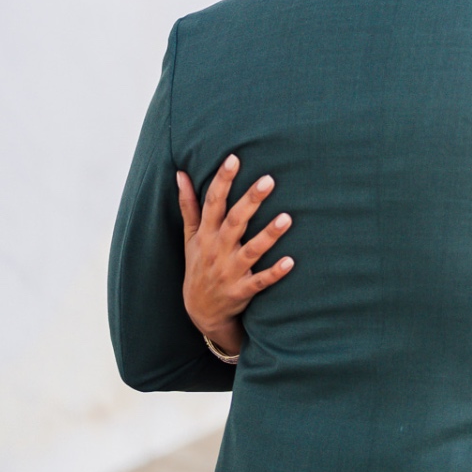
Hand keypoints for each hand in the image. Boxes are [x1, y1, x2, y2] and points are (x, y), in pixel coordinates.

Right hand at [178, 154, 293, 356]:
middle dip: (250, 201)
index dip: (222, 180)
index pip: (212, 203)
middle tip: (269, 179)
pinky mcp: (242, 291)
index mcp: (206, 234)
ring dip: (268, 235)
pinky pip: (260, 281)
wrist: (200, 312)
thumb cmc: (199, 266)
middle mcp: (217, 250)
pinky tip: (290, 262)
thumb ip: (189, 206)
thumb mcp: (190, 238)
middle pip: (234, 222)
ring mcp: (229, 271)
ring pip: (250, 251)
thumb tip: (180, 174)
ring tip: (287, 217)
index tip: (234, 158)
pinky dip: (274, 273)